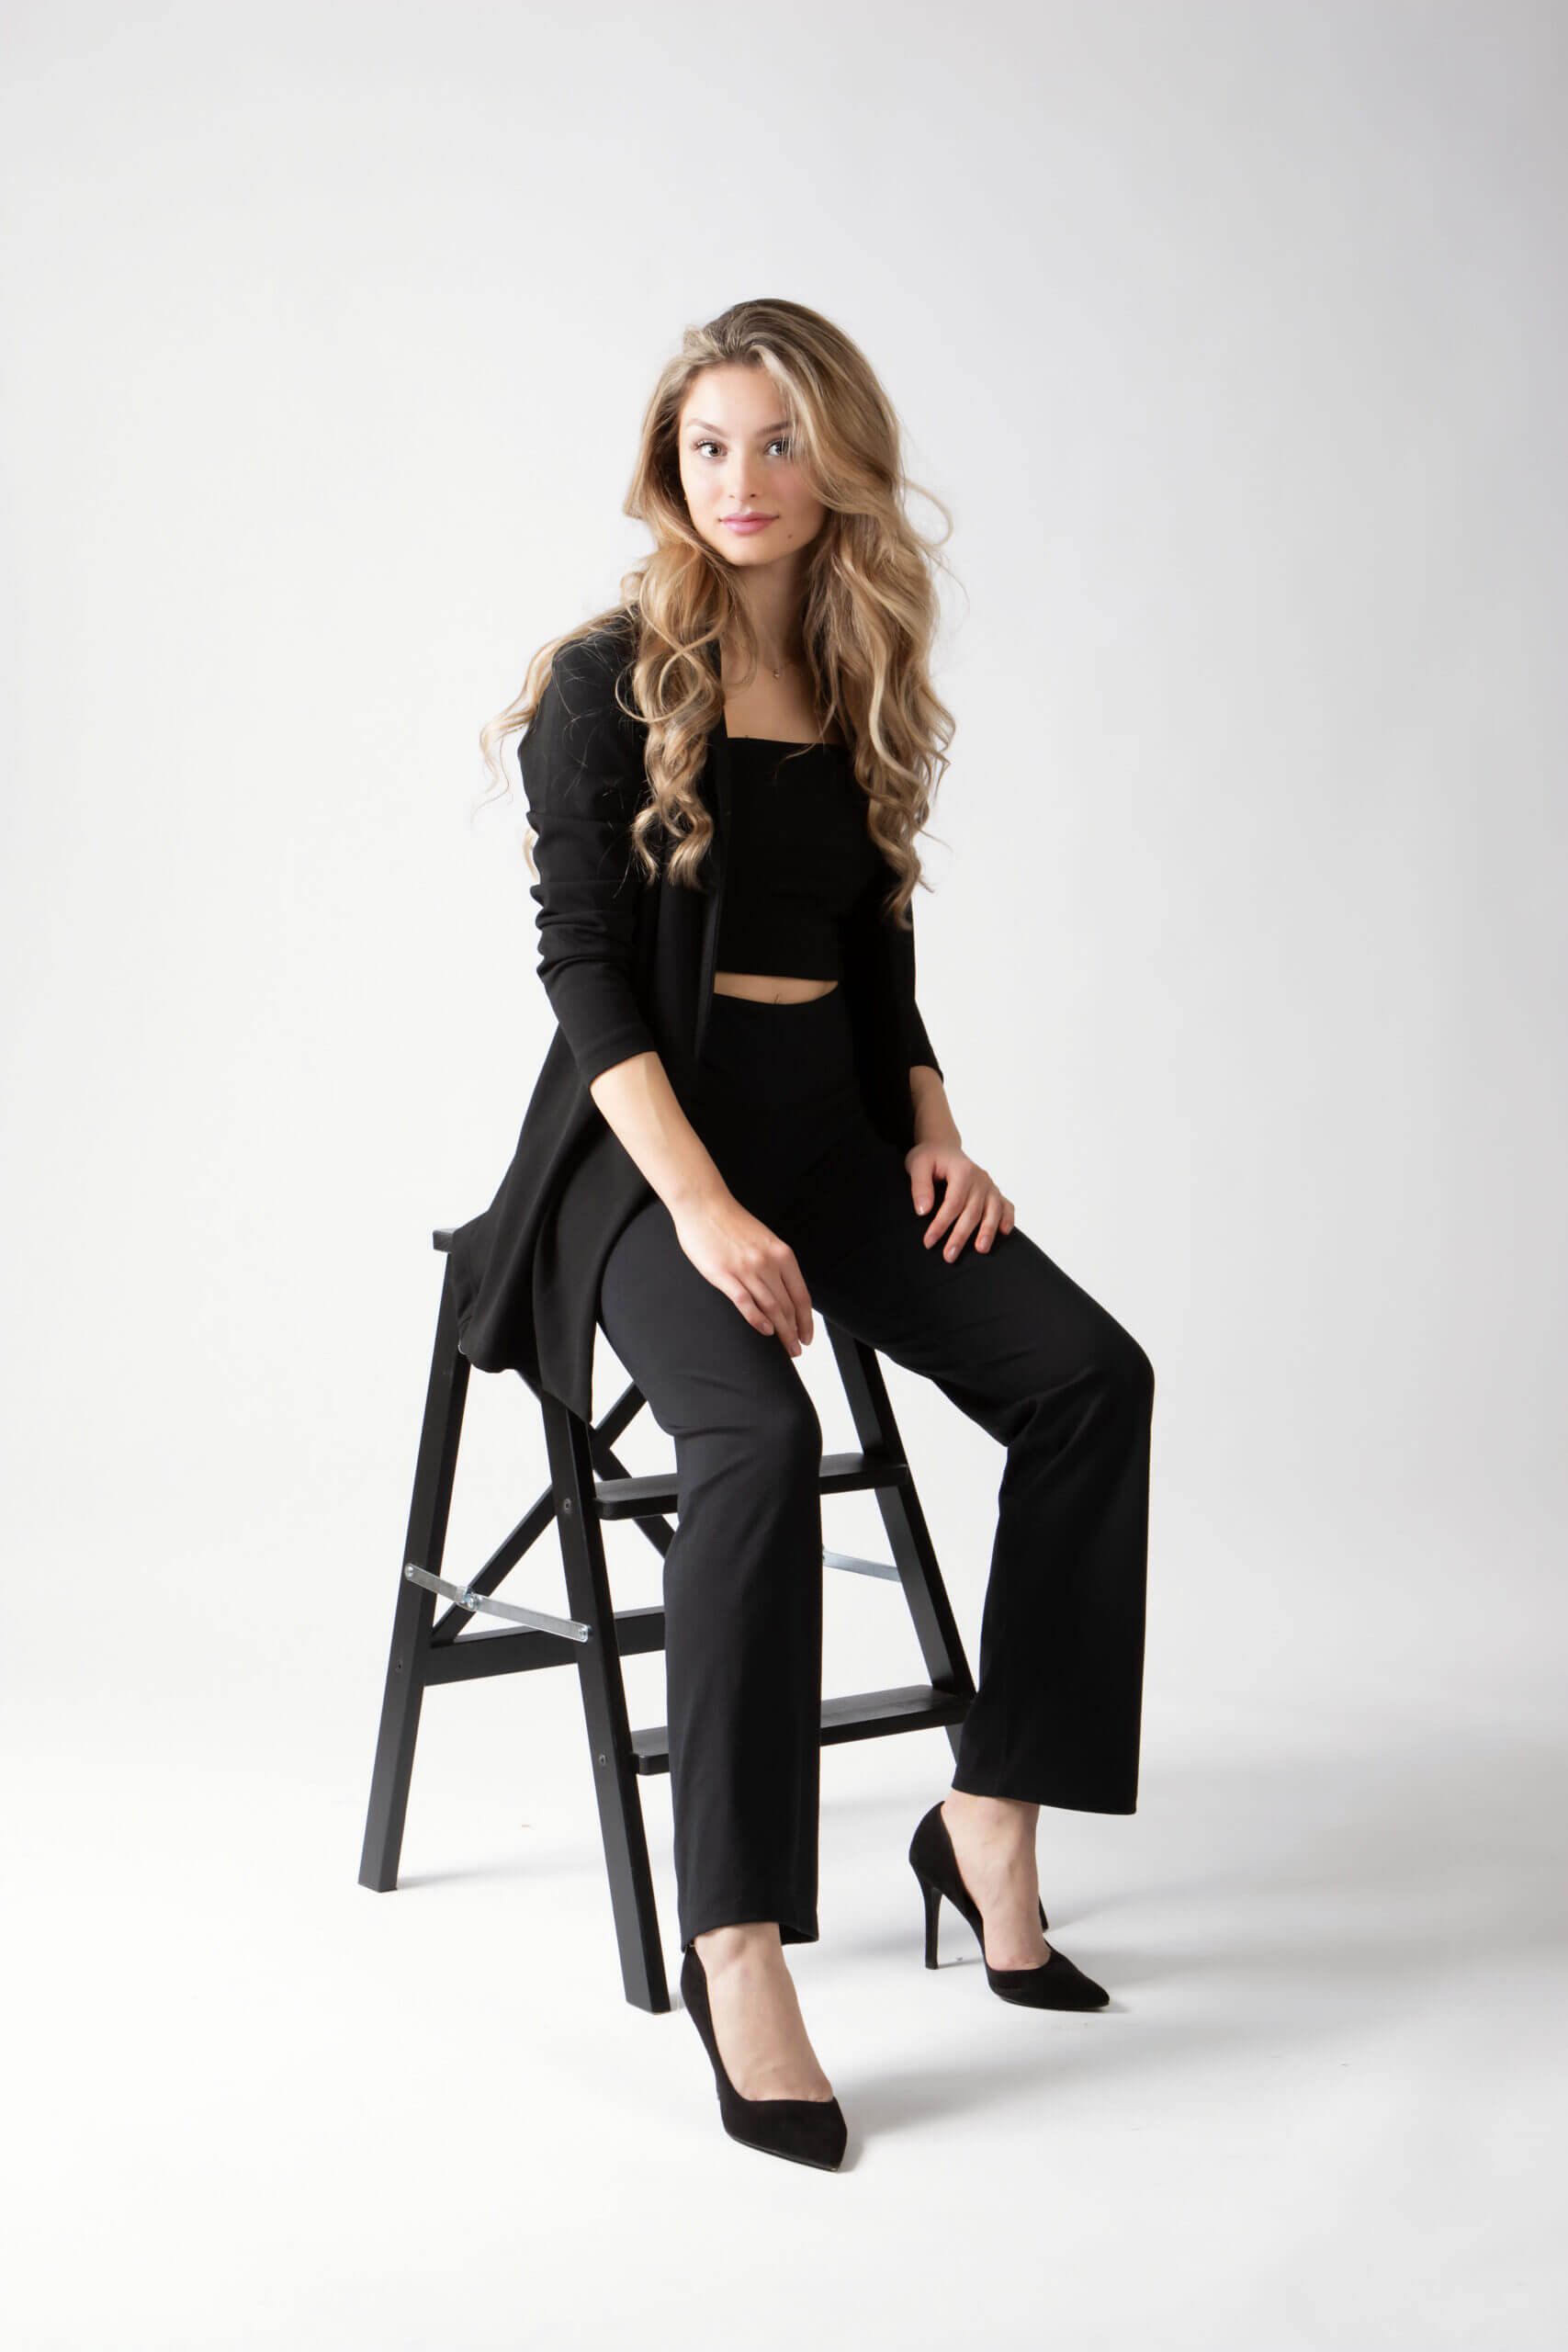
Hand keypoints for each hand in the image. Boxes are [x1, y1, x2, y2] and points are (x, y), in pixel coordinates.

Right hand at [670, 1189, 814, 1355]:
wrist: (704, 1206)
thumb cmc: (732, 1223)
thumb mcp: (765, 1241)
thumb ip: (776, 1264)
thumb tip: (785, 1292)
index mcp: (782, 1254)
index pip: (801, 1295)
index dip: (807, 1320)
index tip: (808, 1336)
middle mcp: (768, 1263)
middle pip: (788, 1306)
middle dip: (795, 1332)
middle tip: (797, 1350)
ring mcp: (746, 1270)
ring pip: (771, 1308)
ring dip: (781, 1332)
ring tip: (786, 1348)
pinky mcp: (724, 1275)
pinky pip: (745, 1303)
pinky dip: (757, 1320)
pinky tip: (765, 1331)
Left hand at [906, 1142, 1014, 1260]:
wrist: (944, 1148)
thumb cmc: (929, 1158)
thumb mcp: (917, 1165)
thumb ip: (920, 1186)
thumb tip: (923, 1211)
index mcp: (962, 1170)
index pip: (953, 1203)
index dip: (941, 1224)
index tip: (928, 1242)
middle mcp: (980, 1178)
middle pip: (972, 1211)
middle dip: (961, 1236)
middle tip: (949, 1256)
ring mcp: (990, 1185)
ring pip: (993, 1211)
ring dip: (987, 1232)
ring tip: (981, 1250)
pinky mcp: (994, 1192)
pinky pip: (1006, 1206)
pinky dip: (1008, 1219)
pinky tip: (1004, 1233)